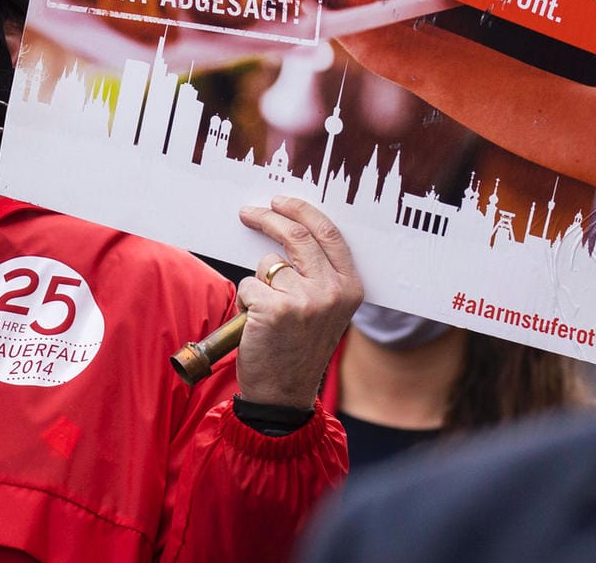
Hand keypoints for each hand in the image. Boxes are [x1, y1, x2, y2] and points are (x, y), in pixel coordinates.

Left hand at [233, 196, 363, 408]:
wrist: (283, 394)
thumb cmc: (298, 348)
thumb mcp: (323, 310)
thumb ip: (315, 274)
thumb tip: (285, 228)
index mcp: (350, 288)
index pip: (328, 234)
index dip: (302, 211)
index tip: (280, 202)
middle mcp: (332, 292)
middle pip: (296, 236)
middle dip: (267, 218)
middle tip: (248, 212)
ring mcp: (305, 300)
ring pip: (267, 265)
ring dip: (257, 284)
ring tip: (266, 314)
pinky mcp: (275, 309)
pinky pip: (248, 286)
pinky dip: (245, 303)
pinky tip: (256, 326)